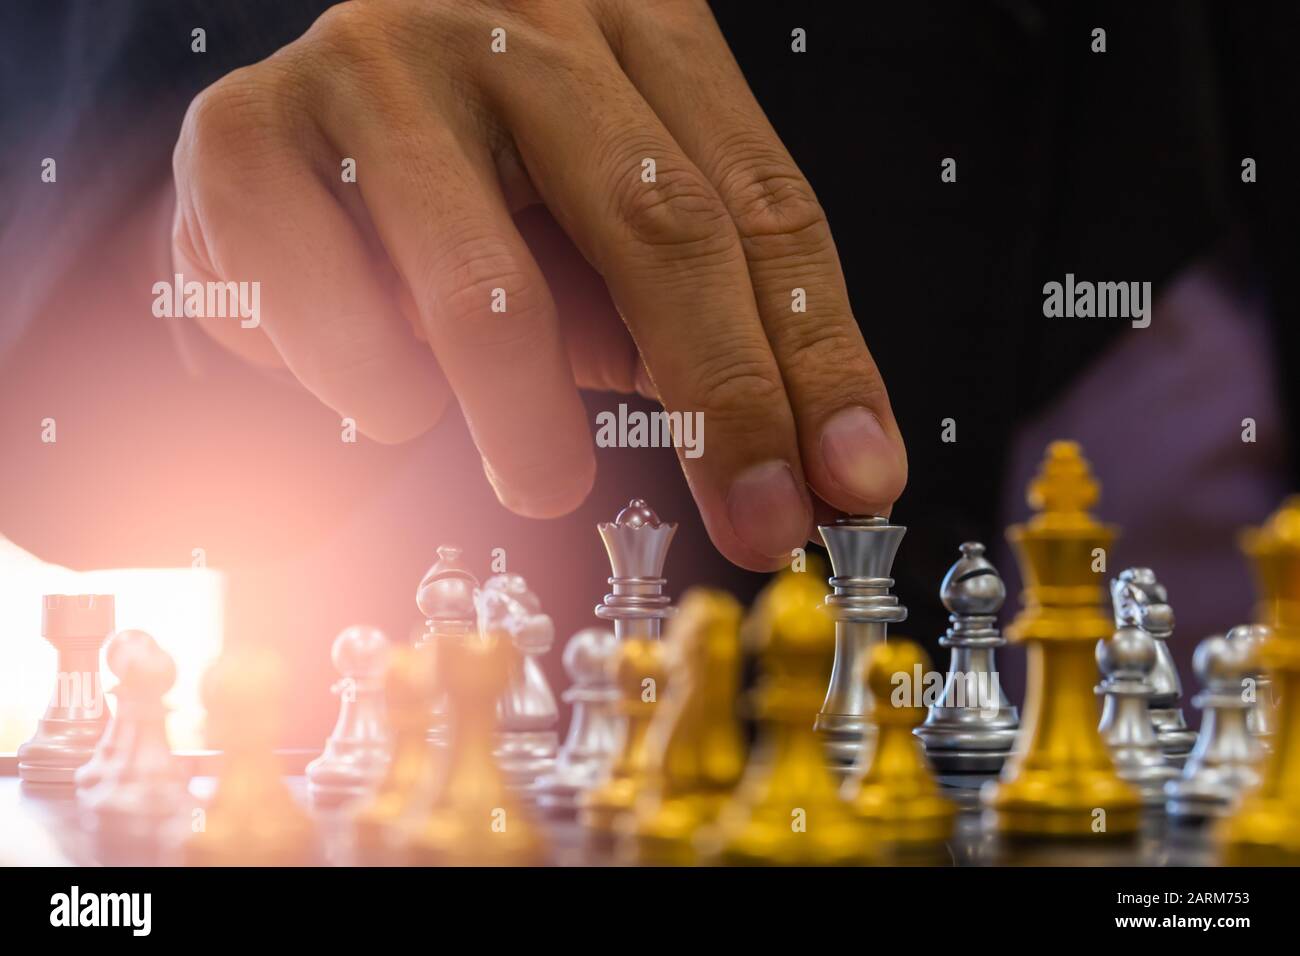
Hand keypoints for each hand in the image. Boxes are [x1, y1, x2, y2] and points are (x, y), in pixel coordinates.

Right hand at [171, 0, 906, 569]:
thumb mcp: (609, 245)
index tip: (853, 480)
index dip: (818, 358)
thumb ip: (701, 328)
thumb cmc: (481, 201)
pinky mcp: (247, 133)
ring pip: (490, 293)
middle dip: (720, 404)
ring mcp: (377, 65)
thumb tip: (817, 470)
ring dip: (530, 428)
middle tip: (754, 526)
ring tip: (542, 479)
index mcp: (635, 34)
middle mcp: (514, 22)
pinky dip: (378, 392)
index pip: (761, 205)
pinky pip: (335, 318)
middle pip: (659, 226)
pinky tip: (394, 387)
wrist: (286, 147)